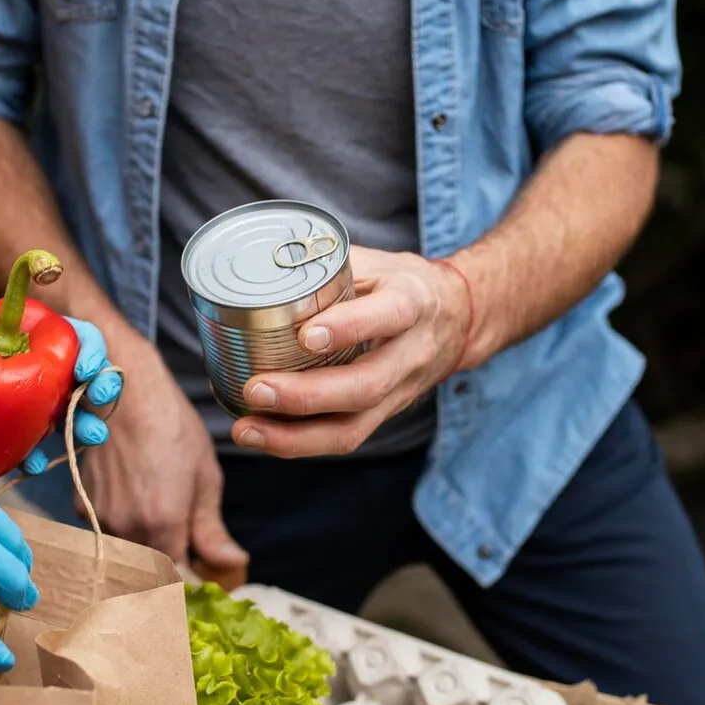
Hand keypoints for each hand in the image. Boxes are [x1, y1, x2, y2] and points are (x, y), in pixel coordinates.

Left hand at [0, 273, 121, 472]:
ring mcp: (18, 392)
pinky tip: (29, 465)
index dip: (87, 348)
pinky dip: (32, 453)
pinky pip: (26, 439)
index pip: (68, 332)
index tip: (85, 368)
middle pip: (77, 373)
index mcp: (18, 326)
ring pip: (61, 410)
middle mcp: (29, 359)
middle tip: (96, 410)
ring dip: (79, 427)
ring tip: (88, 441)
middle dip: (97, 392)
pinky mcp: (2, 421)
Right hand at [81, 347, 247, 570]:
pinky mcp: (81, 503)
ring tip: (159, 503)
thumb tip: (232, 562)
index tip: (201, 568)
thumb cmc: (170, 423)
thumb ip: (212, 528)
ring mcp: (98, 517)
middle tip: (186, 536)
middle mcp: (125, 528)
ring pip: (128, 549)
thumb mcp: (205, 475)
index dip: (190, 575)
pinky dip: (125, 522)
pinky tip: (136, 491)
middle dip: (168, 559)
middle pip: (150, 568)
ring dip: (146, 541)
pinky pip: (108, 528)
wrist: (121, 385)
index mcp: (162, 525)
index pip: (176, 578)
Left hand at [230, 247, 469, 456]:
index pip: (389, 316)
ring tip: (247, 429)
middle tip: (256, 390)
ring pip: (354, 427)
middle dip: (306, 396)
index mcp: (412, 303)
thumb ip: (330, 265)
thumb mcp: (378, 262)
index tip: (304, 335)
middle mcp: (411, 354)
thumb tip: (264, 262)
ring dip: (295, 437)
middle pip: (365, 386)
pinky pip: (344, 437)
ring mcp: (400, 392)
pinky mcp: (384, 415)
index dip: (349, 327)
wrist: (457, 319)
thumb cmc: (402, 284)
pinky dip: (298, 443)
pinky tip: (261, 436)